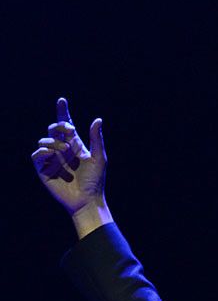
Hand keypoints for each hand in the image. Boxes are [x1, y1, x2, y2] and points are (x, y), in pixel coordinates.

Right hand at [31, 98, 106, 215]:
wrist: (88, 200)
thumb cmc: (95, 180)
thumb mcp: (99, 157)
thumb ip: (96, 139)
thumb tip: (97, 119)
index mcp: (75, 146)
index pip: (66, 126)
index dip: (62, 112)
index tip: (62, 100)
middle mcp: (62, 150)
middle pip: (53, 130)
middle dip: (59, 126)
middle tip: (69, 131)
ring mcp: (52, 160)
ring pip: (44, 141)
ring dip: (53, 142)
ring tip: (65, 151)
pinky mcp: (43, 170)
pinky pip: (36, 155)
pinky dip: (42, 151)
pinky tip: (50, 154)